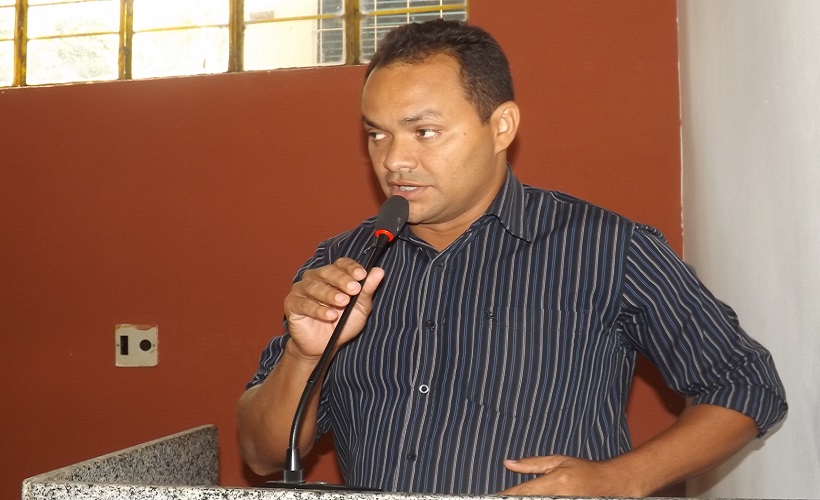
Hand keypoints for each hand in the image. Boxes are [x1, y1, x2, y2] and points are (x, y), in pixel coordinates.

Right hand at [283, 257, 384, 359]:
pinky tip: (330, 315)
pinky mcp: (292, 304)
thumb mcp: (360, 308)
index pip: (341, 264)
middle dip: (342, 280)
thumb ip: (367, 290)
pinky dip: (318, 309)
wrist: (324, 346)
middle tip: (354, 289)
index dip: (351, 267)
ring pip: (314, 286)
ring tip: (343, 302)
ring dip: (330, 294)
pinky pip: (304, 304)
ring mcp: (301, 289)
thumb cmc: (342, 324)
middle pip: (327, 272)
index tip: (362, 275)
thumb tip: (379, 271)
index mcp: (332, 275)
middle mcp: (315, 278)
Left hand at [499, 455, 640, 496]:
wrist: (613, 483)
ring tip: (517, 497)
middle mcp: (560, 496)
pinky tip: (534, 499)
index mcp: (556, 481)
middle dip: (515, 499)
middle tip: (502, 497)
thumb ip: (532, 464)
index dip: (506, 495)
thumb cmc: (585, 471)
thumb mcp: (559, 461)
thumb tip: (508, 463)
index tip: (494, 496)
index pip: (523, 493)